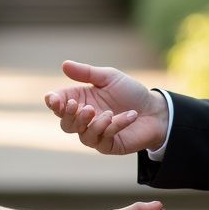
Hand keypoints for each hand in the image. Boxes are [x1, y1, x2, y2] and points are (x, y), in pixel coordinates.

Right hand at [43, 61, 168, 154]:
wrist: (155, 109)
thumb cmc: (130, 92)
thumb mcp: (109, 77)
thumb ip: (87, 73)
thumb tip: (64, 64)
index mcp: (80, 100)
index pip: (58, 104)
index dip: (53, 103)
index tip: (54, 100)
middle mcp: (84, 119)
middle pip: (65, 124)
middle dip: (70, 116)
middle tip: (81, 107)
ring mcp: (95, 134)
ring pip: (82, 134)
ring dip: (93, 124)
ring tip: (109, 113)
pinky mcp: (108, 145)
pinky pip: (104, 139)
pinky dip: (115, 126)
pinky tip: (129, 115)